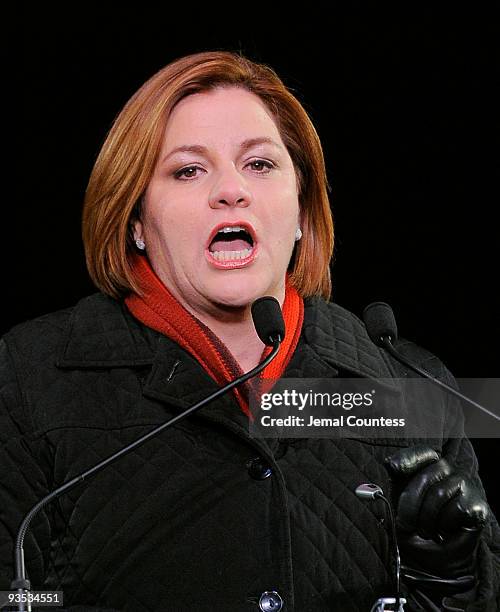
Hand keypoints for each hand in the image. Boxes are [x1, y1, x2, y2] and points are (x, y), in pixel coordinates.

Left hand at [385, 446, 488, 593]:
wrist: (431, 558)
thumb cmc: (414, 525)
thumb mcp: (398, 501)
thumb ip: (396, 482)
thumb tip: (390, 463)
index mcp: (426, 465)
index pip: (421, 453)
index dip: (407, 459)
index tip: (393, 468)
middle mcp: (446, 470)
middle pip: (425, 478)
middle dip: (409, 505)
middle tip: (405, 524)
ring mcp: (463, 484)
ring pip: (439, 495)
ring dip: (426, 520)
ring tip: (425, 530)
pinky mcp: (476, 504)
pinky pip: (456, 509)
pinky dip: (444, 525)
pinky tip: (444, 531)